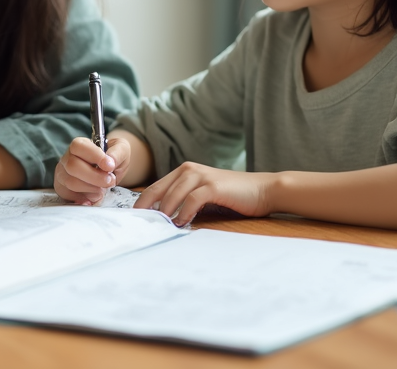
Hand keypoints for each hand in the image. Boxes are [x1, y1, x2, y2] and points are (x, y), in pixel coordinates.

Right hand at [54, 136, 131, 204]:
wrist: (110, 173)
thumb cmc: (113, 158)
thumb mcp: (121, 150)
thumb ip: (117, 153)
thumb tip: (110, 161)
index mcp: (79, 145)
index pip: (78, 146)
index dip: (94, 156)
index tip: (110, 166)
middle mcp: (67, 158)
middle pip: (73, 166)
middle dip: (95, 177)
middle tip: (110, 181)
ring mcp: (62, 175)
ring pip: (71, 183)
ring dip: (92, 189)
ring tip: (103, 189)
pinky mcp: (63, 190)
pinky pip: (70, 197)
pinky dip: (85, 199)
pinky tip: (95, 197)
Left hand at [134, 162, 274, 225]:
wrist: (263, 190)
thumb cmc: (232, 197)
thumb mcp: (204, 197)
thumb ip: (184, 202)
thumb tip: (162, 220)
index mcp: (184, 172)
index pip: (154, 188)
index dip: (141, 204)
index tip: (133, 221)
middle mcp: (189, 170)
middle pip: (157, 190)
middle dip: (145, 209)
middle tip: (137, 226)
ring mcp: (201, 176)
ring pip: (172, 194)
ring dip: (163, 213)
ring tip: (158, 227)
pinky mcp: (213, 186)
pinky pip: (191, 199)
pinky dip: (183, 212)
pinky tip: (180, 224)